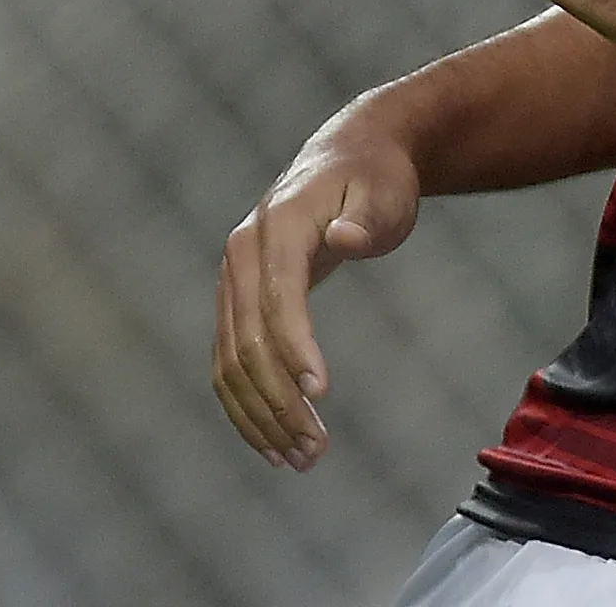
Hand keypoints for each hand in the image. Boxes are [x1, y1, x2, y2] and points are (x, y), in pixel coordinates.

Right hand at [212, 119, 416, 469]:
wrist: (351, 156)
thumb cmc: (376, 178)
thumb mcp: (384, 192)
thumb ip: (367, 218)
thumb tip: (345, 238)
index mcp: (277, 226)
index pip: (278, 298)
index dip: (295, 346)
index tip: (320, 392)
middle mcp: (241, 257)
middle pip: (248, 342)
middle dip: (278, 400)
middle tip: (315, 449)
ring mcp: (232, 283)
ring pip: (232, 364)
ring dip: (260, 416)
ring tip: (301, 459)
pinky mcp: (236, 305)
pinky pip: (231, 365)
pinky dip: (247, 407)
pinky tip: (273, 443)